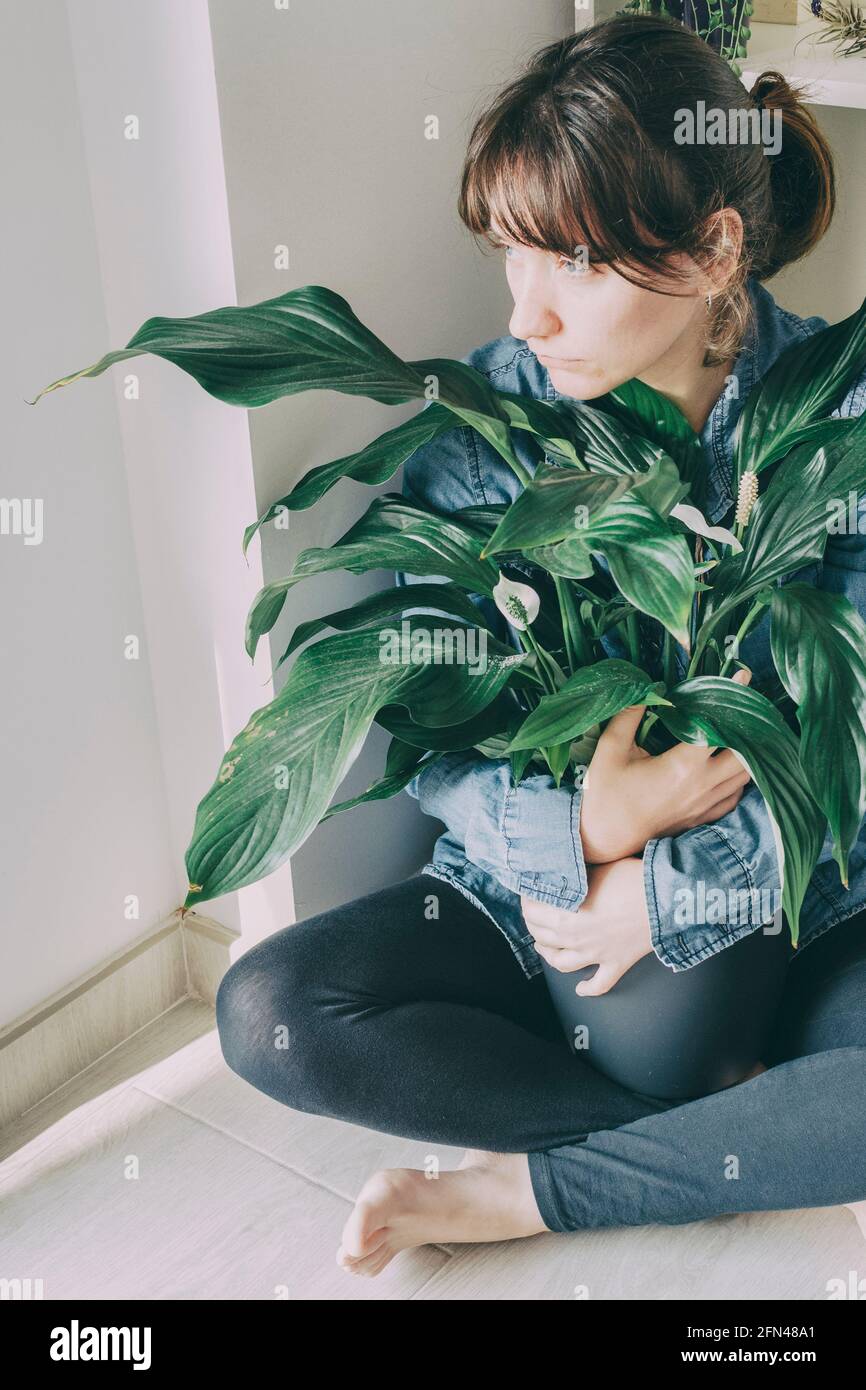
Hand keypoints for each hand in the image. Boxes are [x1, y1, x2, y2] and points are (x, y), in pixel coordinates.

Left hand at [520, 857, 652, 995]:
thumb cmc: (631, 877)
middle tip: (533, 915)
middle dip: (533, 926)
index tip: (528, 892)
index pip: (533, 912)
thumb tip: (559, 871)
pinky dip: (588, 989)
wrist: (664, 898)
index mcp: (565, 915)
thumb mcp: (593, 869)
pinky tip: (580, 988)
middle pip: (543, 937)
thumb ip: (573, 877)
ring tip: (544, 947)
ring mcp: (596, 955)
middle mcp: (576, 938)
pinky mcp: (616, 964)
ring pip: (562, 964)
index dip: (527, 901)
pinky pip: (599, 984)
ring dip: (549, 956)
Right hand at [578, 667, 752, 863]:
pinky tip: (733, 762)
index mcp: (683, 765)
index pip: (720, 725)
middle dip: (751, 725)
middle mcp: (703, 785)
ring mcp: (707, 804)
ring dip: (750, 750)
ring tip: (746, 727)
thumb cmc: (605, 794)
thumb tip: (649, 688)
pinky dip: (741, 776)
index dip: (733, 698)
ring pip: (746, 775)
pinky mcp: (704, 817)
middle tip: (749, 703)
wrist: (604, 839)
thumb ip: (630, 714)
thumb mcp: (611, 749)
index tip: (743, 675)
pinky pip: (736, 794)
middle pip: (746, 752)